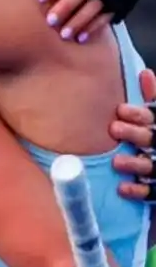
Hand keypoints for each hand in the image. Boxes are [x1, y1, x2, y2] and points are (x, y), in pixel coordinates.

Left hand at [111, 68, 155, 202]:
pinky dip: (139, 190)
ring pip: (152, 166)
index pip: (153, 117)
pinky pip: (152, 193)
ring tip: (116, 162)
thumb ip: (153, 96)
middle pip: (153, 139)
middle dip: (135, 134)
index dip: (139, 114)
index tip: (120, 110)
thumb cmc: (151, 139)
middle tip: (114, 128)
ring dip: (135, 163)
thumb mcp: (152, 118)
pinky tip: (122, 188)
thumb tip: (145, 73)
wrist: (152, 169)